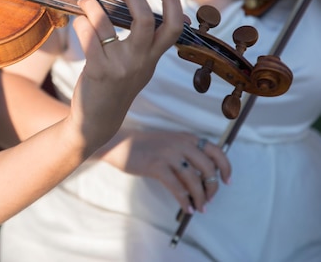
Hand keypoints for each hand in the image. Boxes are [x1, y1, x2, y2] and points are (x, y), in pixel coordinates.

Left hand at [67, 0, 183, 154]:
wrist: (97, 121)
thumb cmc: (117, 89)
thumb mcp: (141, 69)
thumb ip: (151, 45)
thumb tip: (171, 16)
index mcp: (153, 58)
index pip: (174, 27)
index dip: (172, 0)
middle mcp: (140, 62)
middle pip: (147, 21)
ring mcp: (118, 66)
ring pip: (106, 24)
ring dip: (93, 6)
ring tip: (86, 1)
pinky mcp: (97, 70)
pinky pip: (88, 35)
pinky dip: (81, 22)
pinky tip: (78, 22)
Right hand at [103, 129, 231, 213]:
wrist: (120, 144)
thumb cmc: (144, 147)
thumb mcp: (169, 144)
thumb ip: (186, 154)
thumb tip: (203, 178)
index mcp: (187, 138)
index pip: (216, 151)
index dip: (226, 167)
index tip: (227, 181)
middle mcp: (181, 144)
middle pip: (208, 168)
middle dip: (212, 187)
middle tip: (209, 199)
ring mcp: (169, 155)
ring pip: (194, 180)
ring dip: (200, 198)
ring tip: (200, 208)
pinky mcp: (157, 167)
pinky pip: (177, 188)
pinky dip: (184, 201)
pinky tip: (186, 208)